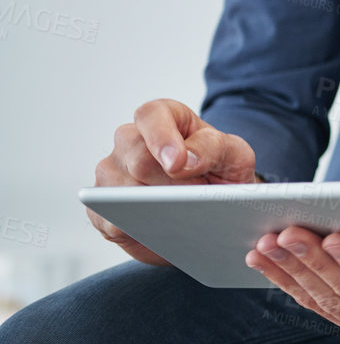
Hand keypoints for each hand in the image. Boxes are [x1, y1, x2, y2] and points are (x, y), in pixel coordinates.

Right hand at [88, 98, 258, 264]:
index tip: (177, 164)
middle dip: (170, 182)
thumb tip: (184, 160)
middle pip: (137, 159)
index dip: (162, 138)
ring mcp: (111, 173)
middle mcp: (130, 141)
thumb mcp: (234, 154)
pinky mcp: (100, 207)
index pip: (151, 115)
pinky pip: (111, 220)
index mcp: (164, 118)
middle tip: (196, 194)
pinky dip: (138, 228)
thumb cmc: (221, 172)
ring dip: (155, 207)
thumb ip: (214, 148)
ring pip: (120, 191)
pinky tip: (161, 228)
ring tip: (183, 210)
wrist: (215, 206)